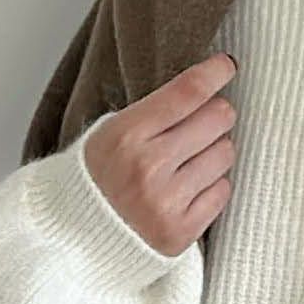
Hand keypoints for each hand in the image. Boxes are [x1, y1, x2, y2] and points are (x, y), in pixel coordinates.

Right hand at [81, 54, 237, 254]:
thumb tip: (204, 91)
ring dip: (214, 151)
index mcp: (127, 135)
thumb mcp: (110, 132)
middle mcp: (149, 167)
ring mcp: (167, 203)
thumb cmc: (98, 178)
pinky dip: (212, 186)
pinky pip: (222, 192)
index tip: (226, 66)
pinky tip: (190, 187)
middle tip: (205, 121)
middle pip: (216, 119)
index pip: (187, 92)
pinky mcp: (181, 232)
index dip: (214, 73)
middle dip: (216, 115)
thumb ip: (154, 111)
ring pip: (224, 154)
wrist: (77, 237)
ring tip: (190, 160)